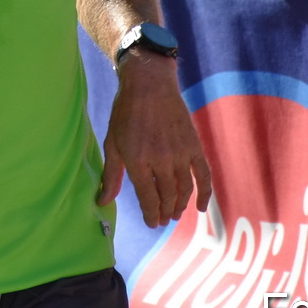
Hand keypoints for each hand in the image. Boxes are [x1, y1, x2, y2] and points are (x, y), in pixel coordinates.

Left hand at [100, 52, 210, 227]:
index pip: (148, 198)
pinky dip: (205, 193)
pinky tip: (201, 208)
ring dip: (180, 206)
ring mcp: (179, 153)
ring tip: (174, 213)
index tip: (152, 223)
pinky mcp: (193, 146)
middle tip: (162, 220)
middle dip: (164, 212)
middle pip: (166, 196)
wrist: (149, 84)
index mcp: (137, 161)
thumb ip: (111, 175)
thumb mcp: (113, 143)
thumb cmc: (126, 113)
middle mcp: (160, 160)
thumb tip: (102, 201)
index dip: (150, 214)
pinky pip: (203, 175)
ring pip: (184, 190)